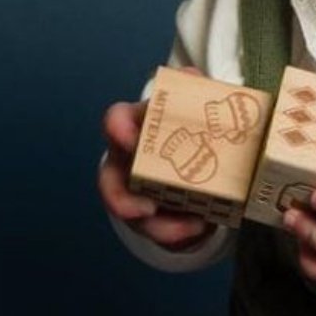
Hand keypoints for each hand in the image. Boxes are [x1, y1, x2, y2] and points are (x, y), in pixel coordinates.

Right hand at [97, 91, 216, 252]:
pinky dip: (183, 237)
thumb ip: (192, 89)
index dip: (118, 129)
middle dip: (123, 202)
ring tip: (193, 226)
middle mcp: (128, 166)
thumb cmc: (189, 127)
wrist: (202, 159)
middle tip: (145, 209)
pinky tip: (204, 230)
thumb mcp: (192, 106)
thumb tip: (192, 78)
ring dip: (163, 227)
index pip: (116, 122)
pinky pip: (165, 236)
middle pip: (111, 187)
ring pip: (138, 219)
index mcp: (136, 129)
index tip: (129, 138)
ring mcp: (139, 197)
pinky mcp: (158, 222)